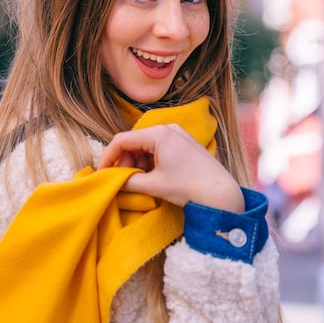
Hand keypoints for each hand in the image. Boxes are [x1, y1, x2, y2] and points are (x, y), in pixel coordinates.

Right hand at [98, 124, 244, 212]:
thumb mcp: (153, 185)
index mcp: (159, 133)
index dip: (108, 157)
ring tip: (136, 181)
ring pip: (145, 146)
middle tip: (120, 181)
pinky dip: (149, 162)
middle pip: (134, 142)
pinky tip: (150, 177)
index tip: (102, 174)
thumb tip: (113, 182)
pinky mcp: (184, 143)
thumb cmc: (189, 187)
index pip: (122, 140)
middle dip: (124, 161)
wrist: (221, 194)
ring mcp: (178, 134)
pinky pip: (158, 148)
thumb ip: (128, 181)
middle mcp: (168, 128)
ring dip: (136, 162)